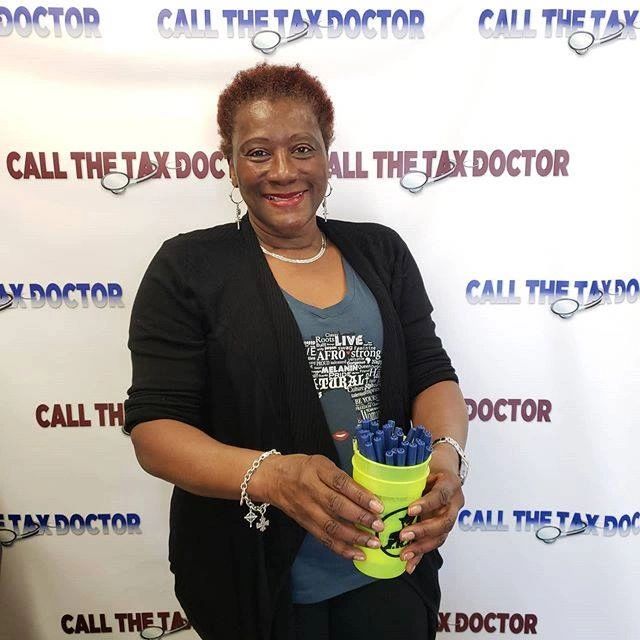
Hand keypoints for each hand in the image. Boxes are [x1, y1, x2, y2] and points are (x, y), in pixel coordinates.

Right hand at [264, 454, 385, 560]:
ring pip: (331, 526)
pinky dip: (341, 548)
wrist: (272, 478)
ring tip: (373, 542)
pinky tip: (357, 554)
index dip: (360, 495)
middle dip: (360, 518)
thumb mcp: (321, 463)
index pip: (341, 483)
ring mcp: (307, 509)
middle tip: (379, 525)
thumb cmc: (301, 467)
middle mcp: (311, 490)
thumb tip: (367, 496)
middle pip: (337, 506)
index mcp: (317, 470)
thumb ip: (340, 477)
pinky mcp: (305, 524)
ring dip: (354, 537)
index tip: (377, 505)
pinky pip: (324, 538)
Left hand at [398, 468, 463, 573]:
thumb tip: (382, 479)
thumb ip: (411, 475)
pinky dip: (421, 556)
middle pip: (444, 522)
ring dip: (422, 547)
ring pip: (441, 536)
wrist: (447, 470)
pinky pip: (434, 543)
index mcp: (450, 484)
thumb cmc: (431, 466)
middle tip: (404, 536)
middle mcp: (455, 503)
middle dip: (423, 531)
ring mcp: (451, 517)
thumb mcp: (424, 465)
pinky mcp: (444, 529)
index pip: (440, 495)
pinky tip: (409, 565)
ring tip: (405, 554)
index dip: (427, 504)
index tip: (410, 510)